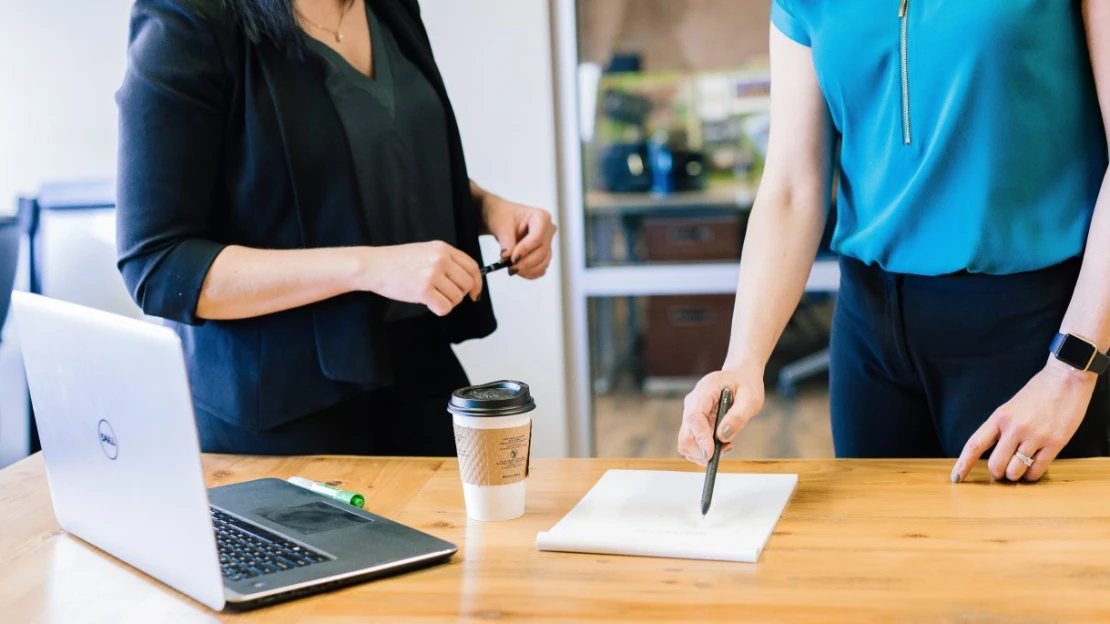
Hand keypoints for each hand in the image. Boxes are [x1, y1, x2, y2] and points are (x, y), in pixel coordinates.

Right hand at [354, 241, 482, 316]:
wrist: (373, 266)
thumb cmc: (396, 261)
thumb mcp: (425, 251)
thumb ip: (446, 261)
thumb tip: (466, 280)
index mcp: (443, 249)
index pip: (472, 267)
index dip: (477, 283)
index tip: (474, 293)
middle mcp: (440, 259)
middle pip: (466, 284)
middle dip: (458, 295)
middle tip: (444, 296)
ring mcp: (432, 274)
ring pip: (456, 298)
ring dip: (446, 302)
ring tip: (431, 296)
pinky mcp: (423, 290)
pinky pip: (444, 307)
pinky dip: (438, 309)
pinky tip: (428, 303)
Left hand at [480, 194, 556, 278]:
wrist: (502, 221)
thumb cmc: (503, 216)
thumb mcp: (501, 224)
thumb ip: (505, 239)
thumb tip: (507, 255)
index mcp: (541, 217)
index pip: (538, 237)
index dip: (526, 249)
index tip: (512, 258)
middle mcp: (548, 230)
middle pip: (542, 251)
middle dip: (525, 262)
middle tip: (509, 267)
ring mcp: (547, 244)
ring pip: (543, 262)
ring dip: (527, 269)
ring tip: (511, 269)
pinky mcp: (544, 255)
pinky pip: (541, 269)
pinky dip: (530, 273)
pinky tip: (519, 271)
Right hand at [677, 367, 764, 465]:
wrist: (739, 377)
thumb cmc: (745, 385)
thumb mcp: (751, 398)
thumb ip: (738, 416)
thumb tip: (722, 436)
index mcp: (705, 390)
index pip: (694, 417)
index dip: (700, 438)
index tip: (710, 454)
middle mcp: (692, 403)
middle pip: (685, 435)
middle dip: (702, 451)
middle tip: (727, 448)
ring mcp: (690, 414)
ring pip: (686, 443)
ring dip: (705, 453)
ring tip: (727, 445)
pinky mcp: (694, 425)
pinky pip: (692, 444)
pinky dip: (705, 451)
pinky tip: (723, 443)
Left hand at [952, 359, 1095, 482]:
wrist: (1066, 379)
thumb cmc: (1037, 393)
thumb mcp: (1010, 407)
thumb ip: (1000, 428)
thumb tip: (992, 452)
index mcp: (999, 417)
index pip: (974, 445)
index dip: (963, 464)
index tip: (956, 478)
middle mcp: (1014, 428)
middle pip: (996, 464)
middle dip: (997, 474)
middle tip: (1002, 473)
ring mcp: (1035, 436)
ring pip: (1016, 471)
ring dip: (1015, 476)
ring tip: (1019, 471)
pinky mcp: (1055, 443)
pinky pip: (1037, 469)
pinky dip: (1032, 475)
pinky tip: (1032, 471)